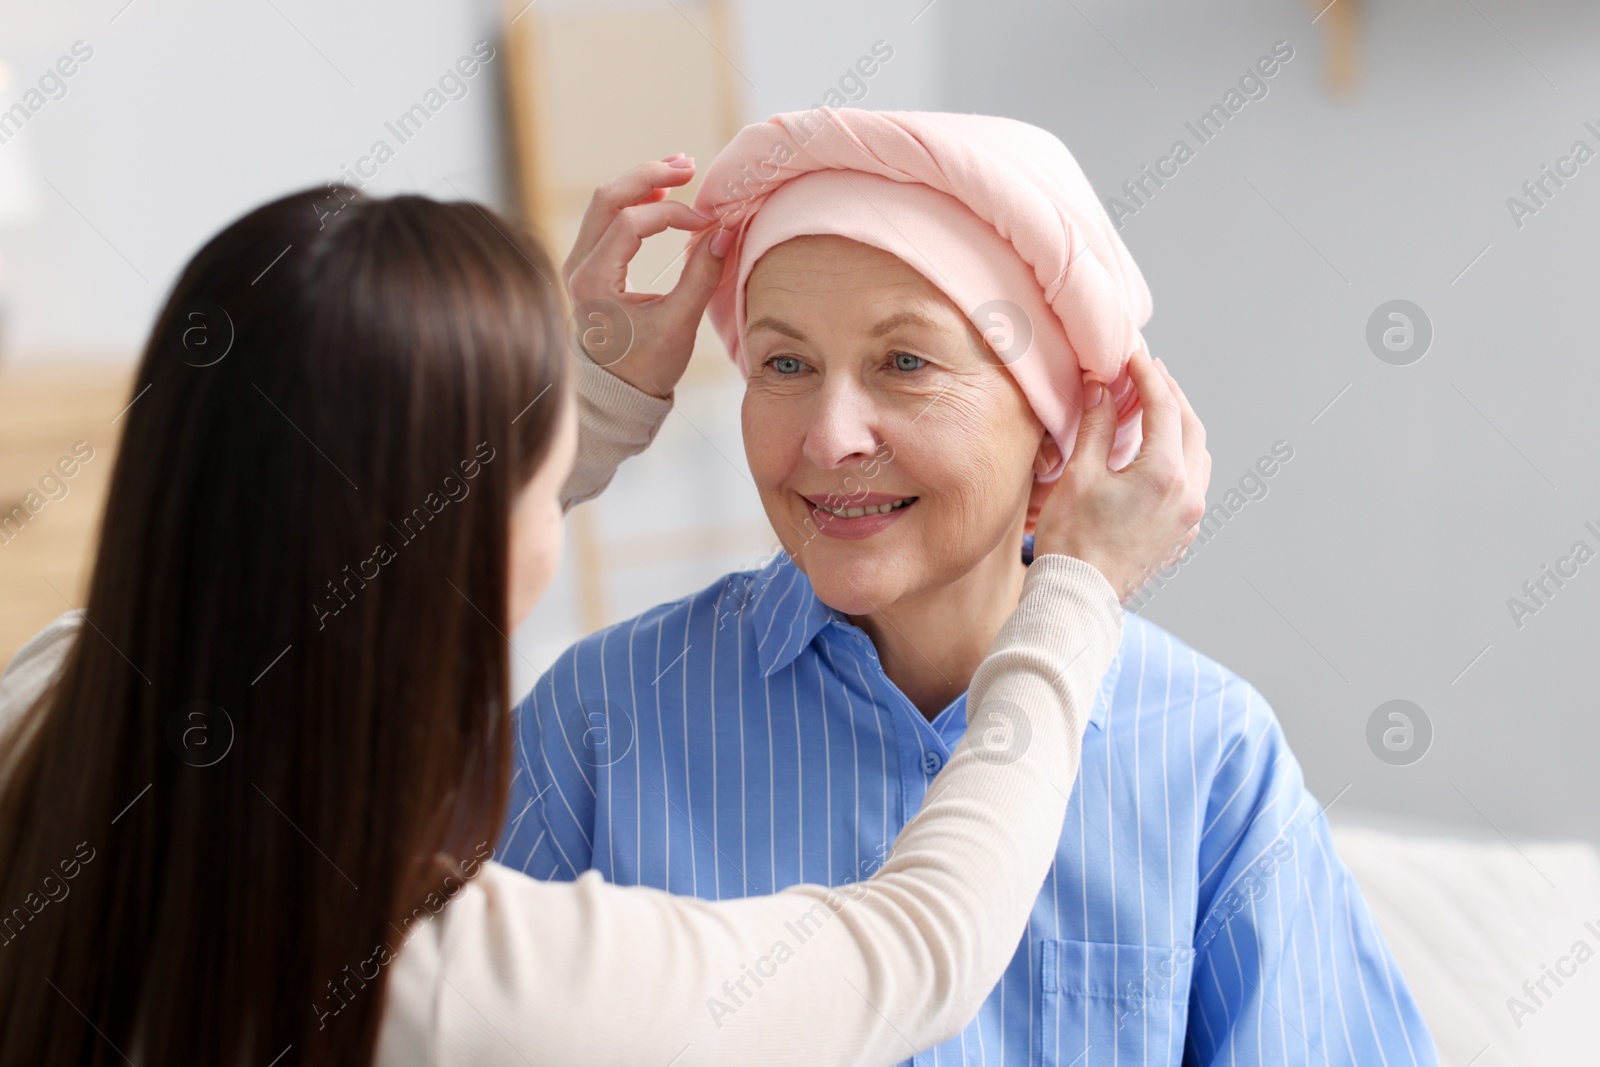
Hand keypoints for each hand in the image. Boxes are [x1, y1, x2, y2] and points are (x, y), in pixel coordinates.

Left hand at [563, 154, 730, 398]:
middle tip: (688, 165)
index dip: (674, 214)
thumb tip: (725, 232)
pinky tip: (661, 196)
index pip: (631, 223)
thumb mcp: (679, 324)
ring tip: (679, 172)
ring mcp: (580, 263)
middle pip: (608, 197)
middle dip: (650, 176)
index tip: (707, 224)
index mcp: (594, 281)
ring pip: (605, 203)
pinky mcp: (590, 265)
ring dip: (642, 183)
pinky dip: (635, 202)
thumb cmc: (647, 367)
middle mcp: (579, 266)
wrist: (619, 394)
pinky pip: (608, 218)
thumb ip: (702, 276)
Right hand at [1033, 350, 1210, 603]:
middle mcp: (1188, 495)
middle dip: (1171, 395)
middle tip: (1149, 373)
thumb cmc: (1072, 542)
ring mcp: (1189, 518)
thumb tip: (1102, 389)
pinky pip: (1193, 485)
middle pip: (1191, 427)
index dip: (1147, 376)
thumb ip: (1096, 426)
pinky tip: (1157, 455)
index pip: (1163, 407)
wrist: (1078, 598)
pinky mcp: (1181, 536)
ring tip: (1156, 408)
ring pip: (1198, 456)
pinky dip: (1180, 458)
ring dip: (1181, 426)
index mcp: (1164, 474)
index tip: (1133, 356)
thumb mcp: (1079, 475)